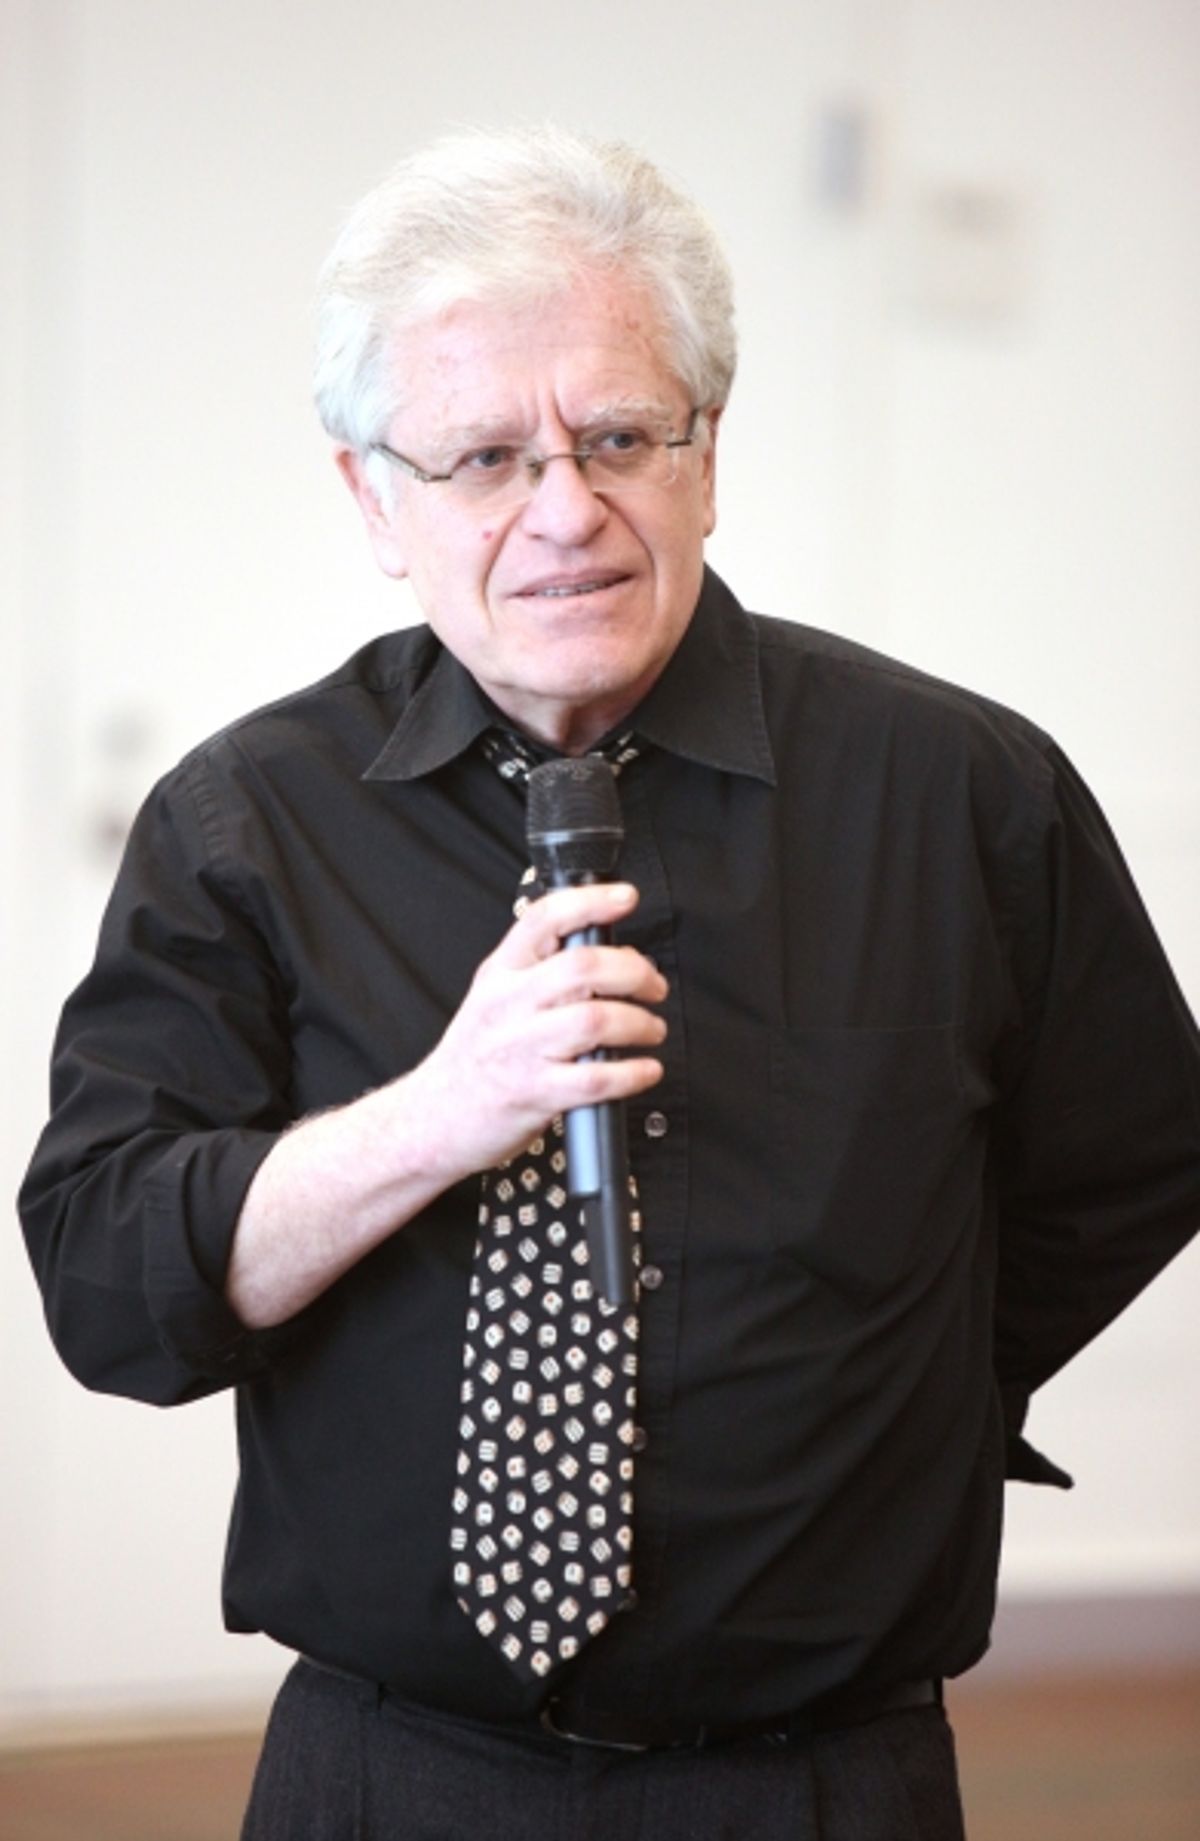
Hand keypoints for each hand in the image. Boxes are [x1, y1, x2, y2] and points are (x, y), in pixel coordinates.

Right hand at [228, 882, 665, 1327]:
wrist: (432, 1119)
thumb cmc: (475, 1058)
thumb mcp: (494, 997)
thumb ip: (542, 972)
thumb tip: (613, 954)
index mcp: (500, 973)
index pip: (544, 919)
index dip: (590, 902)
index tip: (625, 897)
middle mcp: (508, 1004)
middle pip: (582, 968)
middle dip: (633, 972)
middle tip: (653, 985)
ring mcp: (519, 1049)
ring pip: (594, 1021)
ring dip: (639, 1024)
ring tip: (651, 1030)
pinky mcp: (533, 1093)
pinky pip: (596, 1078)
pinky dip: (632, 1073)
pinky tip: (645, 1070)